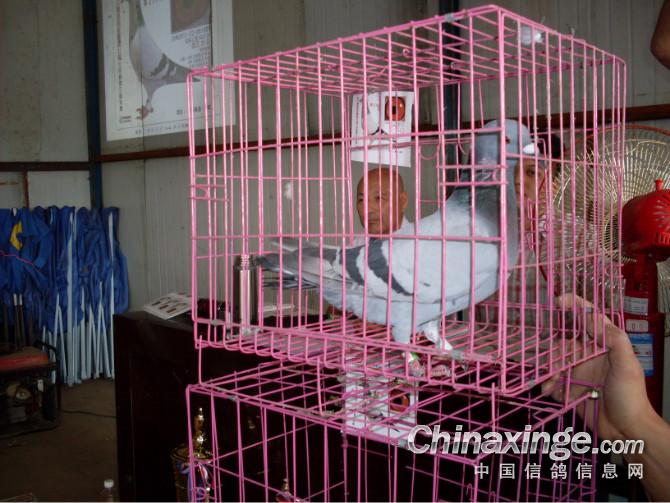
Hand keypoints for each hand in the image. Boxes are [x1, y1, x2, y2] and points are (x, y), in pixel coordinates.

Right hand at [541, 294, 654, 440]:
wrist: (628, 432)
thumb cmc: (631, 397)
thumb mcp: (627, 366)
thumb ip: (614, 340)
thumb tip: (593, 319)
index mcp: (604, 346)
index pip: (589, 319)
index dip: (575, 306)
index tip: (558, 300)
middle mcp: (589, 356)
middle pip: (564, 343)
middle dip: (554, 352)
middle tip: (550, 364)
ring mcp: (579, 373)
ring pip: (555, 363)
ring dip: (548, 372)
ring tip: (548, 384)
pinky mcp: (570, 390)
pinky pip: (552, 382)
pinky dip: (548, 386)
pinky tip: (550, 393)